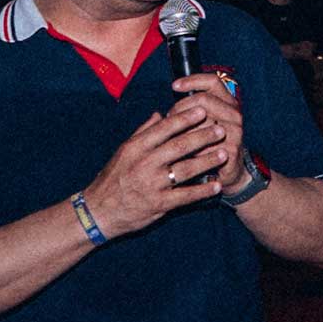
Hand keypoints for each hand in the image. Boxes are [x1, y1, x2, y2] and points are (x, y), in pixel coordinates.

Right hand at [80, 96, 230, 238]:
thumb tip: (159, 114)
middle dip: (202, 136)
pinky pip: (185, 196)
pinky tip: (216, 185)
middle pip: (179, 146)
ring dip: (207, 161)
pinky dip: (202, 191)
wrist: (99, 211)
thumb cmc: (112, 179)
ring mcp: (153, 184)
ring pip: (185, 169)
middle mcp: (145, 163)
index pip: (164, 128)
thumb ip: (142, 132)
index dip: (185, 118)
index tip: (202, 110)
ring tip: (224, 154)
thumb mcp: (123, 152)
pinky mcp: (159, 204)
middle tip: (220, 129)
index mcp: (136, 148)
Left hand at [168, 72, 250, 198]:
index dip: (193, 80)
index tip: (175, 86)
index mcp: (228, 102)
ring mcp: (235, 132)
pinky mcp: (231, 150)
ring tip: (173, 136)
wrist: (229, 170)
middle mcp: (234, 114)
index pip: (212, 81)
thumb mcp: (201, 122)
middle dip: (181, 107)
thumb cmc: (209, 143)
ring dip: (183, 129)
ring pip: (201, 122)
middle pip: (203, 100)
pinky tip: (183, 154)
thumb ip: (190, 109)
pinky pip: (204, 145)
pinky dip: (190, 150)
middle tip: (169, 118)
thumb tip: (166, 103)